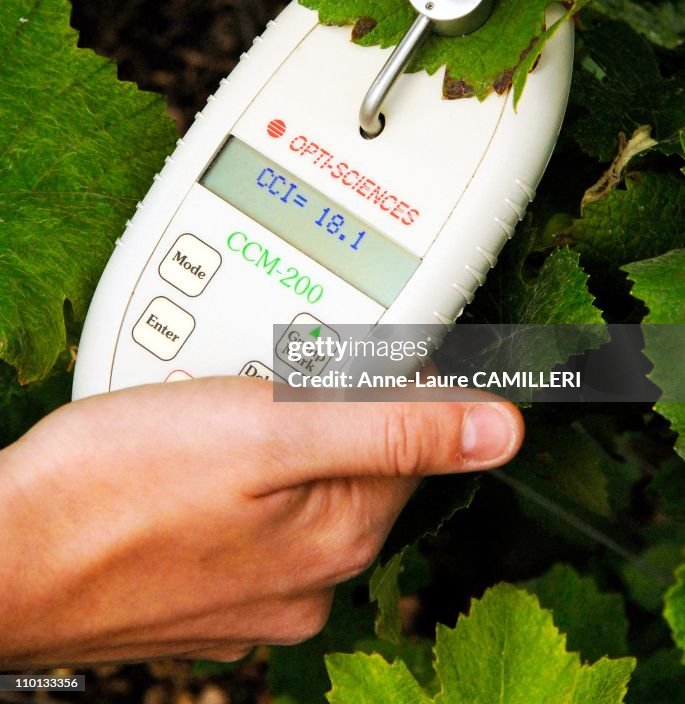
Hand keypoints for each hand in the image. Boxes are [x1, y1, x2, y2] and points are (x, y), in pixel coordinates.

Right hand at [0, 377, 521, 663]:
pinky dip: (236, 476)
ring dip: (275, 437)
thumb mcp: (264, 431)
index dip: (394, 371)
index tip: (366, 334)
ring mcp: (257, 593)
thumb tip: (502, 430)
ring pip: (301, 485)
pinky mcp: (210, 592)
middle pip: (360, 458)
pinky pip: (252, 516)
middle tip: (258, 368)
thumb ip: (387, 426)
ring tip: (209, 409)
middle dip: (325, 402)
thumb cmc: (114, 488)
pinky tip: (188, 459)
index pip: (417, 432)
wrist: (3, 557)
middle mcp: (312, 579)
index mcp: (342, 531)